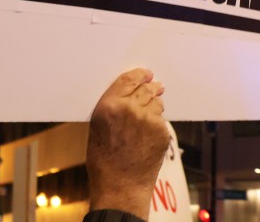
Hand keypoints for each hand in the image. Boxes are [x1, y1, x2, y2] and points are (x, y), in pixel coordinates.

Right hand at [86, 68, 168, 219]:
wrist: (120, 186)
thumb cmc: (104, 160)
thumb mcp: (98, 128)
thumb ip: (113, 107)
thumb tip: (131, 92)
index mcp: (109, 106)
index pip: (128, 79)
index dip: (139, 74)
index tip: (146, 74)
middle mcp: (129, 109)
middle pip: (146, 88)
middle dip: (151, 87)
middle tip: (155, 87)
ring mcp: (148, 120)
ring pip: (157, 102)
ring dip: (154, 104)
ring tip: (147, 116)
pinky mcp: (161, 131)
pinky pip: (161, 119)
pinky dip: (157, 122)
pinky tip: (148, 134)